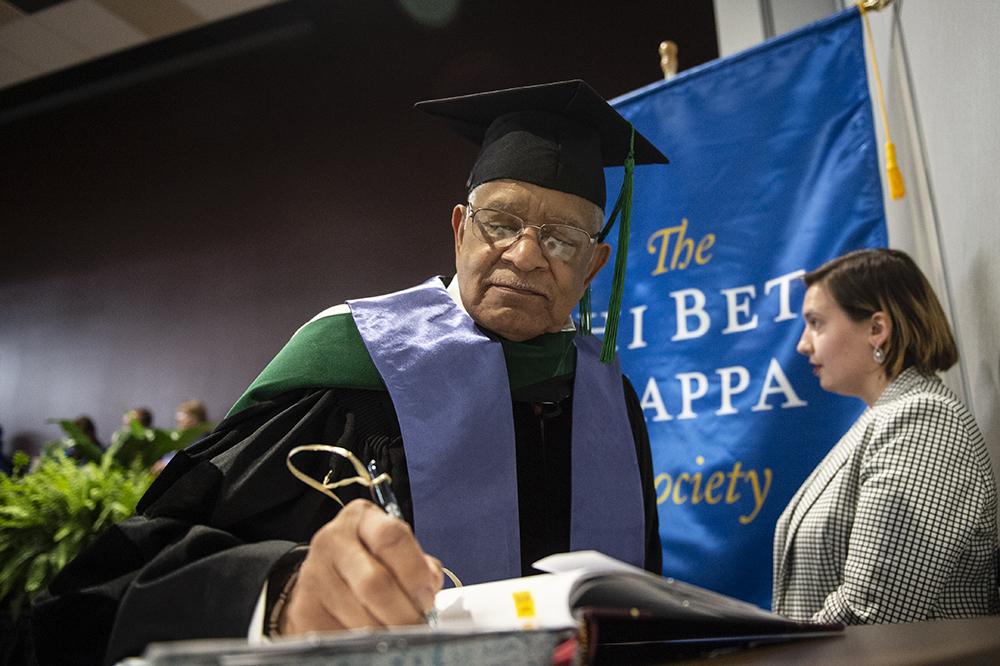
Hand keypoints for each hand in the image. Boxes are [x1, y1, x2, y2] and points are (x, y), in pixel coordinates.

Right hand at [279, 499, 442, 633]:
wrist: (324, 580)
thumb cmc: (369, 563)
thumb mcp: (396, 552)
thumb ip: (419, 566)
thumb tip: (427, 589)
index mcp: (362, 518)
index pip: (391, 537)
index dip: (415, 572)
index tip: (427, 597)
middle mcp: (332, 540)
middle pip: (375, 583)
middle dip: (404, 612)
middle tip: (416, 624)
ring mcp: (314, 574)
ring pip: (361, 616)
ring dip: (386, 631)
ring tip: (395, 630)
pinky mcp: (304, 608)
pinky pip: (341, 635)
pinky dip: (363, 643)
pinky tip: (370, 636)